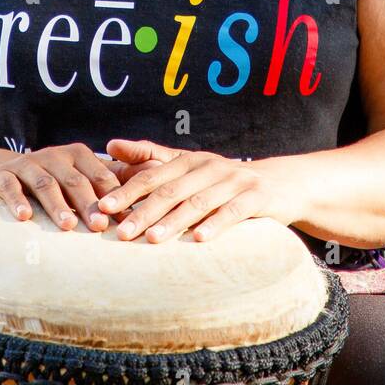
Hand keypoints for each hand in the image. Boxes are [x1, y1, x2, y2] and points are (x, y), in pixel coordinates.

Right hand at [0, 143, 122, 231]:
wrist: (1, 176)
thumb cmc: (52, 183)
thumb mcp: (79, 179)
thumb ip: (109, 184)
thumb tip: (148, 194)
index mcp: (78, 156)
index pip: (100, 176)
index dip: (112, 197)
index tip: (124, 219)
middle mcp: (54, 156)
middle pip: (74, 180)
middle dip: (88, 203)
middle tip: (99, 226)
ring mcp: (27, 165)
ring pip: (45, 184)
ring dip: (57, 205)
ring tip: (67, 226)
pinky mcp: (2, 176)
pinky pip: (10, 187)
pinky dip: (18, 201)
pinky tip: (24, 217)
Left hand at [96, 139, 300, 243]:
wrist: (281, 184)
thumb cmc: (225, 180)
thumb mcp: (190, 166)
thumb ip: (151, 157)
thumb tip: (110, 145)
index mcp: (189, 160)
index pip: (152, 176)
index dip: (127, 191)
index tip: (103, 208)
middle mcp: (209, 167)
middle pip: (171, 190)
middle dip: (143, 211)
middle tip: (120, 232)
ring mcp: (234, 181)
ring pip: (198, 202)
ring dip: (173, 221)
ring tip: (152, 239)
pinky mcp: (256, 197)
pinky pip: (233, 212)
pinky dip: (215, 225)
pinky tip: (198, 239)